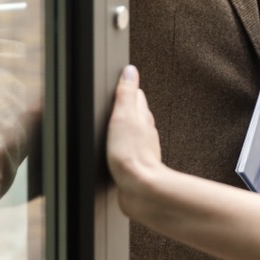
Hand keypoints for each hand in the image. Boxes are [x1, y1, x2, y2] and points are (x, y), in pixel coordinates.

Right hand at [106, 65, 163, 209]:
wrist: (140, 189)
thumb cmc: (131, 154)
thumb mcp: (123, 116)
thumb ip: (126, 94)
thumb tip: (130, 70)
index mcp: (142, 116)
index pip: (136, 95)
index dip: (127, 87)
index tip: (120, 82)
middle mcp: (145, 130)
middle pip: (136, 112)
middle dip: (127, 106)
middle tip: (115, 100)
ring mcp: (142, 148)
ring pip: (133, 132)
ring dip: (125, 127)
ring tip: (114, 123)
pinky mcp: (136, 164)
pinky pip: (128, 150)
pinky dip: (123, 146)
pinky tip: (115, 150)